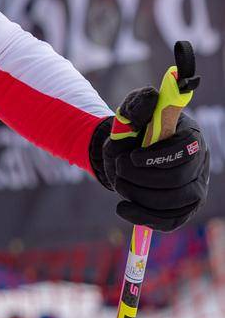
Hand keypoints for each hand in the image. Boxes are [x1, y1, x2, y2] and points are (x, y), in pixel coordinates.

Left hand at [91, 85, 209, 231]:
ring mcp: (194, 188)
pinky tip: (123, 208)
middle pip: (180, 179)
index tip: (131, 158)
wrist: (124, 155)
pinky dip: (145, 218)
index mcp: (190, 134)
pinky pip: (171, 221)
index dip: (158, 157)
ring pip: (176, 203)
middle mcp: (198, 163)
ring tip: (119, 184)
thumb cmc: (131, 132)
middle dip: (144, 178)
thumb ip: (138, 104)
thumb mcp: (130, 113)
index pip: (185, 149)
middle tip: (119, 171)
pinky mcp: (184, 209)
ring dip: (141, 196)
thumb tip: (152, 96)